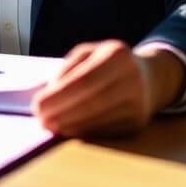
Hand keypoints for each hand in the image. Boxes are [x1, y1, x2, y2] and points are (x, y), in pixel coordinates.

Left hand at [31, 41, 185, 137]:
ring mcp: (138, 103)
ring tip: (51, 126)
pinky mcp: (138, 123)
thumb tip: (48, 96)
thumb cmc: (107, 63)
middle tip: (41, 120)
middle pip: (91, 103)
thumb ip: (67, 70)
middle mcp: (132, 78)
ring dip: (70, 126)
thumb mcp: (87, 54)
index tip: (37, 106)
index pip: (83, 80)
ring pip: (98, 120)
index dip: (59, 96)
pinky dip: (84, 132)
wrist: (148, 77)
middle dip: (62, 114)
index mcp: (117, 55)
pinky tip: (69, 130)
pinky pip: (106, 131)